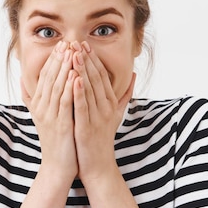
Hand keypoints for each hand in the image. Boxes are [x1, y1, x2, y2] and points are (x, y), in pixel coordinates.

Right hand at [21, 41, 77, 177]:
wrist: (57, 166)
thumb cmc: (55, 141)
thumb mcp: (40, 116)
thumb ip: (31, 98)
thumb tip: (21, 80)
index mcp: (38, 105)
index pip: (44, 76)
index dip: (52, 60)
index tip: (61, 45)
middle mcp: (42, 108)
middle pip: (49, 78)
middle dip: (59, 59)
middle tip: (67, 42)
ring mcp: (50, 116)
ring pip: (57, 87)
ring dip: (65, 68)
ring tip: (72, 52)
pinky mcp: (60, 124)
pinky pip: (65, 102)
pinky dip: (70, 88)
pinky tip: (76, 75)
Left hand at [70, 41, 134, 181]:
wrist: (98, 166)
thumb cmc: (102, 139)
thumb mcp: (116, 114)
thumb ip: (125, 94)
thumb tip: (134, 75)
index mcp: (111, 102)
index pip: (102, 76)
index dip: (93, 59)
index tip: (84, 43)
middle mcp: (107, 107)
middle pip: (96, 78)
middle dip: (86, 59)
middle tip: (76, 41)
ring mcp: (98, 117)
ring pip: (89, 89)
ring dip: (81, 70)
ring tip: (73, 53)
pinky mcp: (88, 127)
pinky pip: (83, 106)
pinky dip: (78, 92)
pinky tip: (74, 78)